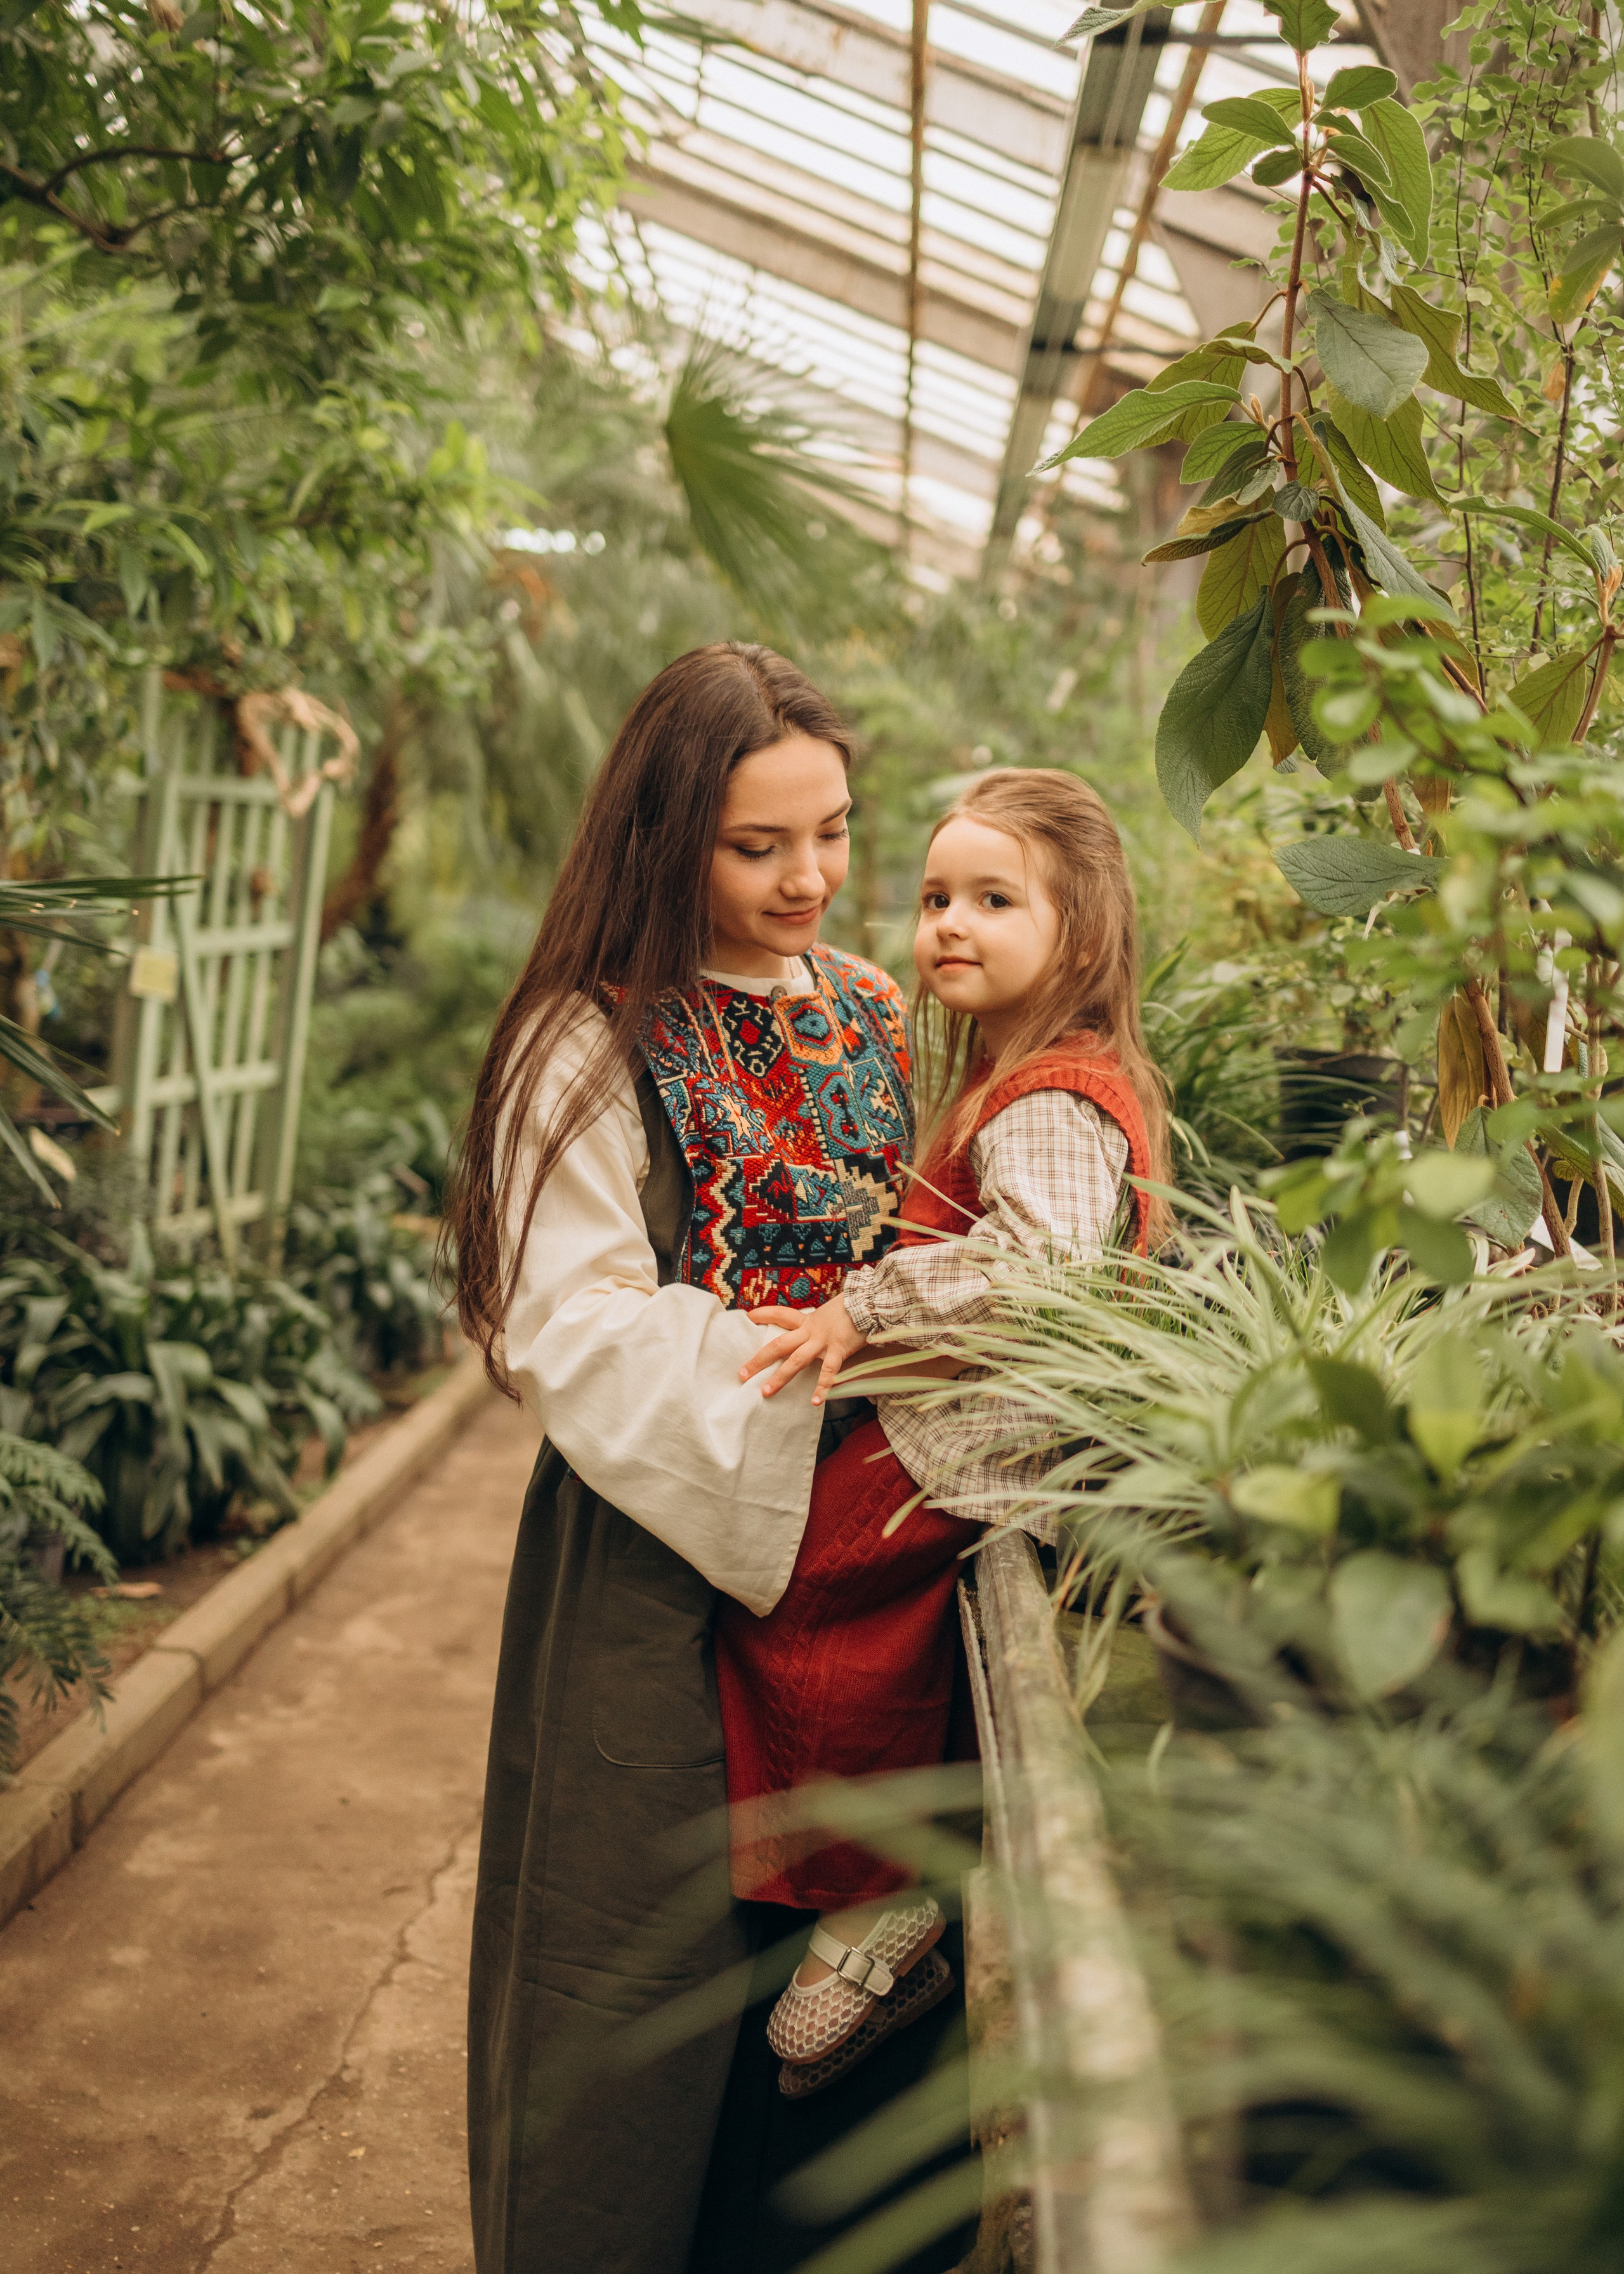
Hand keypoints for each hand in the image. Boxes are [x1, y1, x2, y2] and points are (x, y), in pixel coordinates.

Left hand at [739, 1294, 866, 1404]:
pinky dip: (822, 1387)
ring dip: (780, 1377)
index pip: (781, 1315)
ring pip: (796, 1360)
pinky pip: (828, 1371)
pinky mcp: (839, 1349)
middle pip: (779, 1345)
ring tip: (765, 1393)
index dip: (764, 1315)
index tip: (748, 1318)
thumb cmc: (855, 1306)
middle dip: (759, 1360)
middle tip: (742, 1374)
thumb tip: (819, 1328)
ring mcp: (823, 1341)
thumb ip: (823, 1321)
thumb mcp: (832, 1311)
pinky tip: (815, 1401)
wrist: (872, 1300)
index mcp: (809, 1320)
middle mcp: (811, 1331)